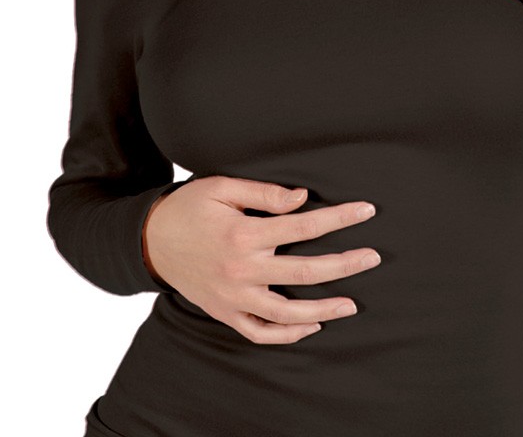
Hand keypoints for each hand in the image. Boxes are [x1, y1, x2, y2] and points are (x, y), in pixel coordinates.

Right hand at [142, 176, 380, 344]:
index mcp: (245, 234)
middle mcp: (243, 270)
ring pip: (288, 313)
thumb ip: (264, 193)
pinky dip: (288, 335)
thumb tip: (303, 199)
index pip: (305, 227)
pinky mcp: (225, 312)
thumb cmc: (188, 208)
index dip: (340, 218)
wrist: (149, 241)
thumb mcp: (222, 188)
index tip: (366, 211)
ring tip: (352, 304)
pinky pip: (260, 332)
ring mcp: (234, 297)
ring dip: (324, 309)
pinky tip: (311, 326)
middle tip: (373, 257)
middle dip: (345, 265)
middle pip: (306, 273)